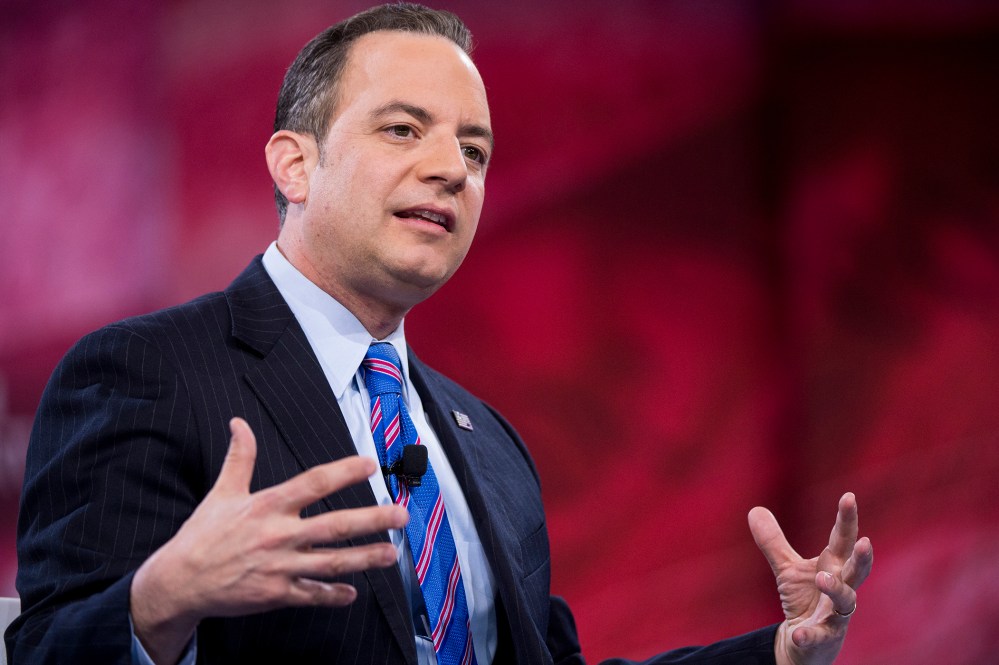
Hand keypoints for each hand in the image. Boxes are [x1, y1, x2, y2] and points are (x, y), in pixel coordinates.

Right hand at [130, 417, 407, 664]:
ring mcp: (279, 567)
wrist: (178, 581)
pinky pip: (311, 595)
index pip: (313, 483)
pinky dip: (333, 595)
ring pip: (331, 562)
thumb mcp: (221, 492)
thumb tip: (238, 423)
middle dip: (371, 520)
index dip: (343, 472)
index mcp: (267, 506)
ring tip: (391, 554)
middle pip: (334, 525)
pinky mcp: (276, 594)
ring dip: (364, 558)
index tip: (369, 464)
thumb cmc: (202, 535)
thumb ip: (239, 457)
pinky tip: (352, 593)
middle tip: (400, 515)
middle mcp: (278, 535)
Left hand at [749, 493, 872, 664]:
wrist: (805, 643)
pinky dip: (809, 634)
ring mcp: (836, 615)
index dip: (847, 520)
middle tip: (866, 542)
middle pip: (856, 572)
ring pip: (846, 602)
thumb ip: (774, 542)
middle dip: (863, 559)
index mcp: (833, 567)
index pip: (842, 541)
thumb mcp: (787, 569)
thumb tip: (755, 509)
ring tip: (823, 577)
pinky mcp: (824, 638)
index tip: (849, 496)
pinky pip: (819, 636)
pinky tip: (798, 632)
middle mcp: (841, 589)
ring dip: (837, 589)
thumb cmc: (805, 600)